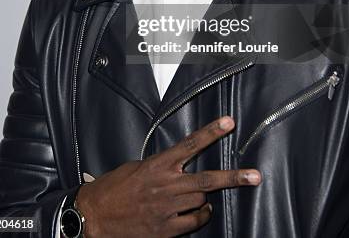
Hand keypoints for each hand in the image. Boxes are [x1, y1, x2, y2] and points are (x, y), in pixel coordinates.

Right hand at [76, 115, 260, 236]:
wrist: (94, 216)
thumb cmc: (114, 188)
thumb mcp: (137, 167)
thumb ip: (162, 166)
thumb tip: (179, 165)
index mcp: (158, 165)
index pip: (190, 144)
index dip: (211, 132)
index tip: (229, 122)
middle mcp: (166, 186)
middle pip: (207, 180)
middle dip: (234, 178)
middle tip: (254, 176)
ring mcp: (167, 209)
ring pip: (201, 201)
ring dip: (205, 197)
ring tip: (201, 195)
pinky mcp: (165, 230)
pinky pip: (194, 221)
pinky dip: (200, 216)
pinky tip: (198, 212)